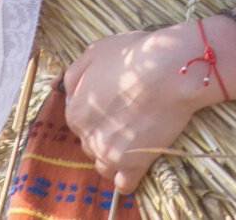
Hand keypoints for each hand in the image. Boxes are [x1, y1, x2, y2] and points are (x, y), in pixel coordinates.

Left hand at [62, 23, 218, 193]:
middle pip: (91, 143)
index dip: (97, 112)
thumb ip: (74, 74)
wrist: (171, 72)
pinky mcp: (134, 166)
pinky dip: (128, 177)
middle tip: (128, 117)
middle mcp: (87, 137)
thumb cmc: (135, 57)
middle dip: (105, 134)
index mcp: (76, 111)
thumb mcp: (96, 52)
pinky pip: (124, 183)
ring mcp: (110, 154)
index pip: (79, 121)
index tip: (116, 104)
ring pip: (104, 165)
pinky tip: (137, 164)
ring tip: (134, 140)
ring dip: (114, 156)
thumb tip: (64, 90)